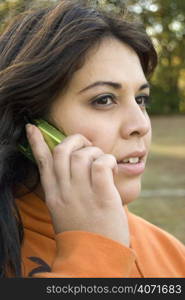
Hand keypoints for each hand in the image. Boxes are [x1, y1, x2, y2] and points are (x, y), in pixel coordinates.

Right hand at [26, 124, 129, 246]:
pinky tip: (111, 167)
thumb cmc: (83, 233)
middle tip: (85, 144)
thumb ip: (65, 190)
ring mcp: (82, 194)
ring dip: (95, 151)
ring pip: (82, 155)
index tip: (32, 127)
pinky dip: (107, 160)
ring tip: (102, 161)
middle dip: (74, 139)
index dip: (36, 142)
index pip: (42, 162)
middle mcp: (65, 191)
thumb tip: (76, 167)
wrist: (94, 259)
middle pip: (61, 151)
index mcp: (54, 195)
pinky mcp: (102, 197)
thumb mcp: (64, 211)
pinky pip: (101, 165)